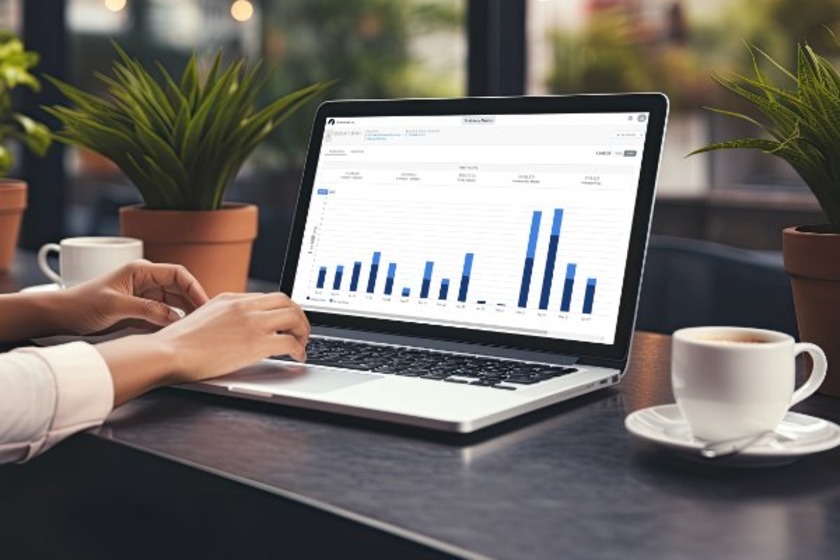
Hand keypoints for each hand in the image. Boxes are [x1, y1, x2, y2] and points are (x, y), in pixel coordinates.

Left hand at [60, 260, 208, 334]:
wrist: (60, 316)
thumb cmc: (81, 304)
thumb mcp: (114, 306)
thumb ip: (146, 310)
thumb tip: (174, 316)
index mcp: (141, 270)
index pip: (178, 274)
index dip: (194, 288)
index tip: (205, 305)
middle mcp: (145, 280)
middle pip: (179, 288)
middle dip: (194, 302)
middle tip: (206, 320)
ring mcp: (144, 295)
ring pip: (174, 301)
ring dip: (185, 312)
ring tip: (196, 327)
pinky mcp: (141, 309)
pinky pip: (164, 313)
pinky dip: (173, 321)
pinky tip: (179, 331)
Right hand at [146, 291, 309, 383]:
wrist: (169, 352)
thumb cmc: (178, 342)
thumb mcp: (203, 317)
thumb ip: (223, 317)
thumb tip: (234, 327)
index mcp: (231, 299)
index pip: (268, 297)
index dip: (283, 310)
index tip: (287, 320)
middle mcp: (245, 306)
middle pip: (287, 302)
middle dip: (299, 317)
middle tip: (301, 331)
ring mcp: (252, 322)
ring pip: (294, 317)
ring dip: (303, 331)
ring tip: (302, 344)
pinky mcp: (256, 343)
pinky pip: (290, 342)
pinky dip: (299, 350)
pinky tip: (297, 357)